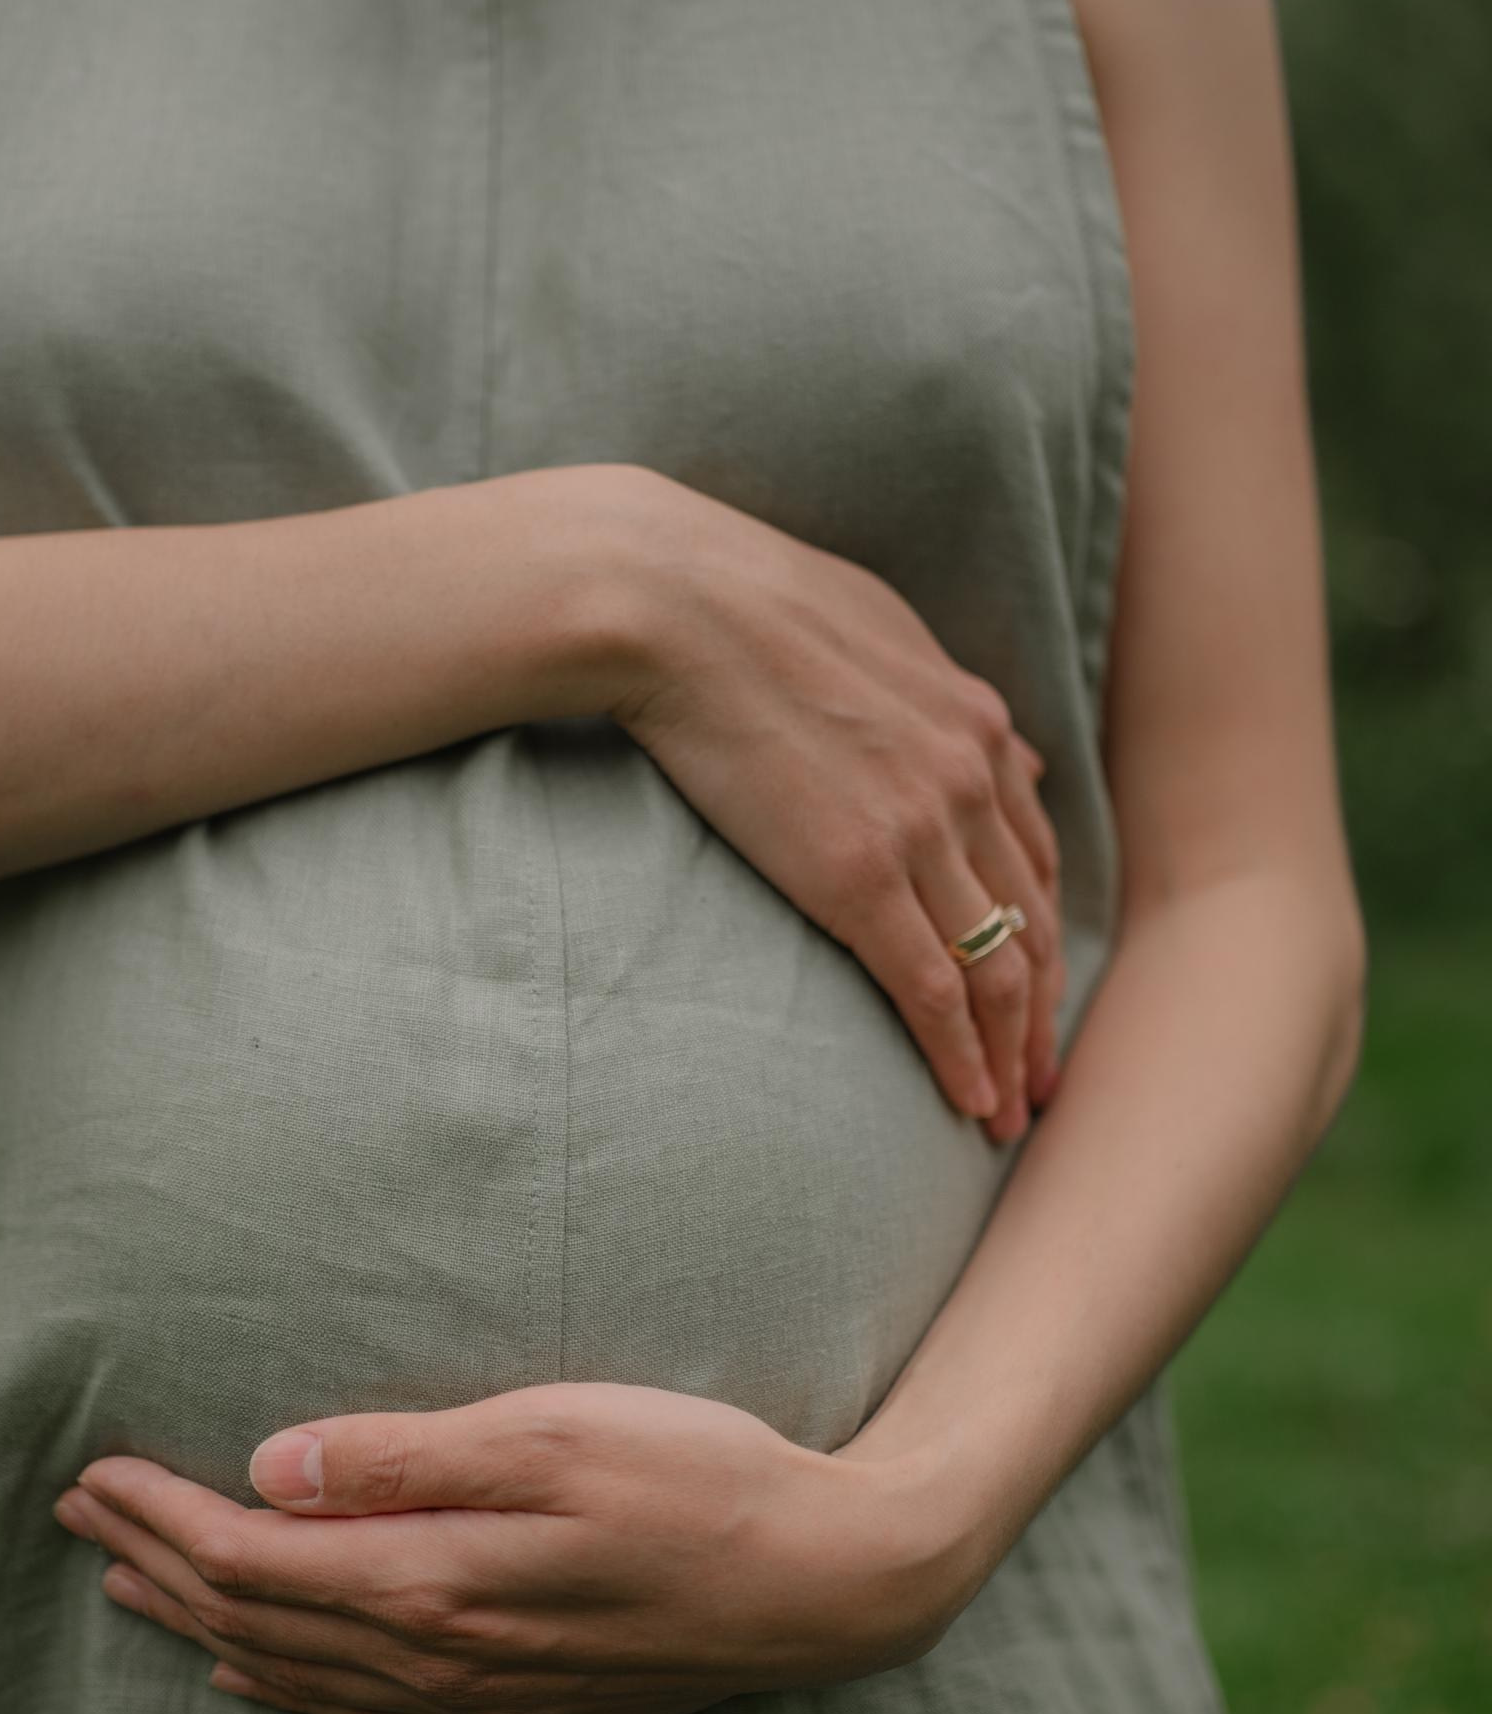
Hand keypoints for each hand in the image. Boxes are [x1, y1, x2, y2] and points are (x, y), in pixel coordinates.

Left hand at [51, 1383, 975, 1713]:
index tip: (91, 1474)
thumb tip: (268, 1469)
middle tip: (76, 1518)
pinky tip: (255, 1679)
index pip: (251, 1560)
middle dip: (158, 1565)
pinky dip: (291, 1694)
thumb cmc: (699, 1477)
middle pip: (258, 1622)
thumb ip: (406, 1457)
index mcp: (434, 1582)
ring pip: (301, 1677)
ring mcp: (483, 1706)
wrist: (831, 1584)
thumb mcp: (554, 1430)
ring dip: (205, 1630)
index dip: (160, 1519)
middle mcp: (440, 1662)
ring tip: (130, 1591)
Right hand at [605, 467, 1065, 1141]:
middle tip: (1040, 1078)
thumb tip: (997, 748)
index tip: (1035, 985)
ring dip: (1010, 1052)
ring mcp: (921, 831)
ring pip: (999, 969)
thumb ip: (940, 696)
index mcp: (971, 722)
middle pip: (1031, 922)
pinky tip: (966, 1104)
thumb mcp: (876, 627)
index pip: (1031, 852)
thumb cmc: (740, 599)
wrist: (672, 603)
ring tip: (1008, 1114)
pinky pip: (934, 989)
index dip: (1040, 929)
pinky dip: (960, 1056)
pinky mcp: (858, 878)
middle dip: (1042, 1011)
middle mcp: (968, 779)